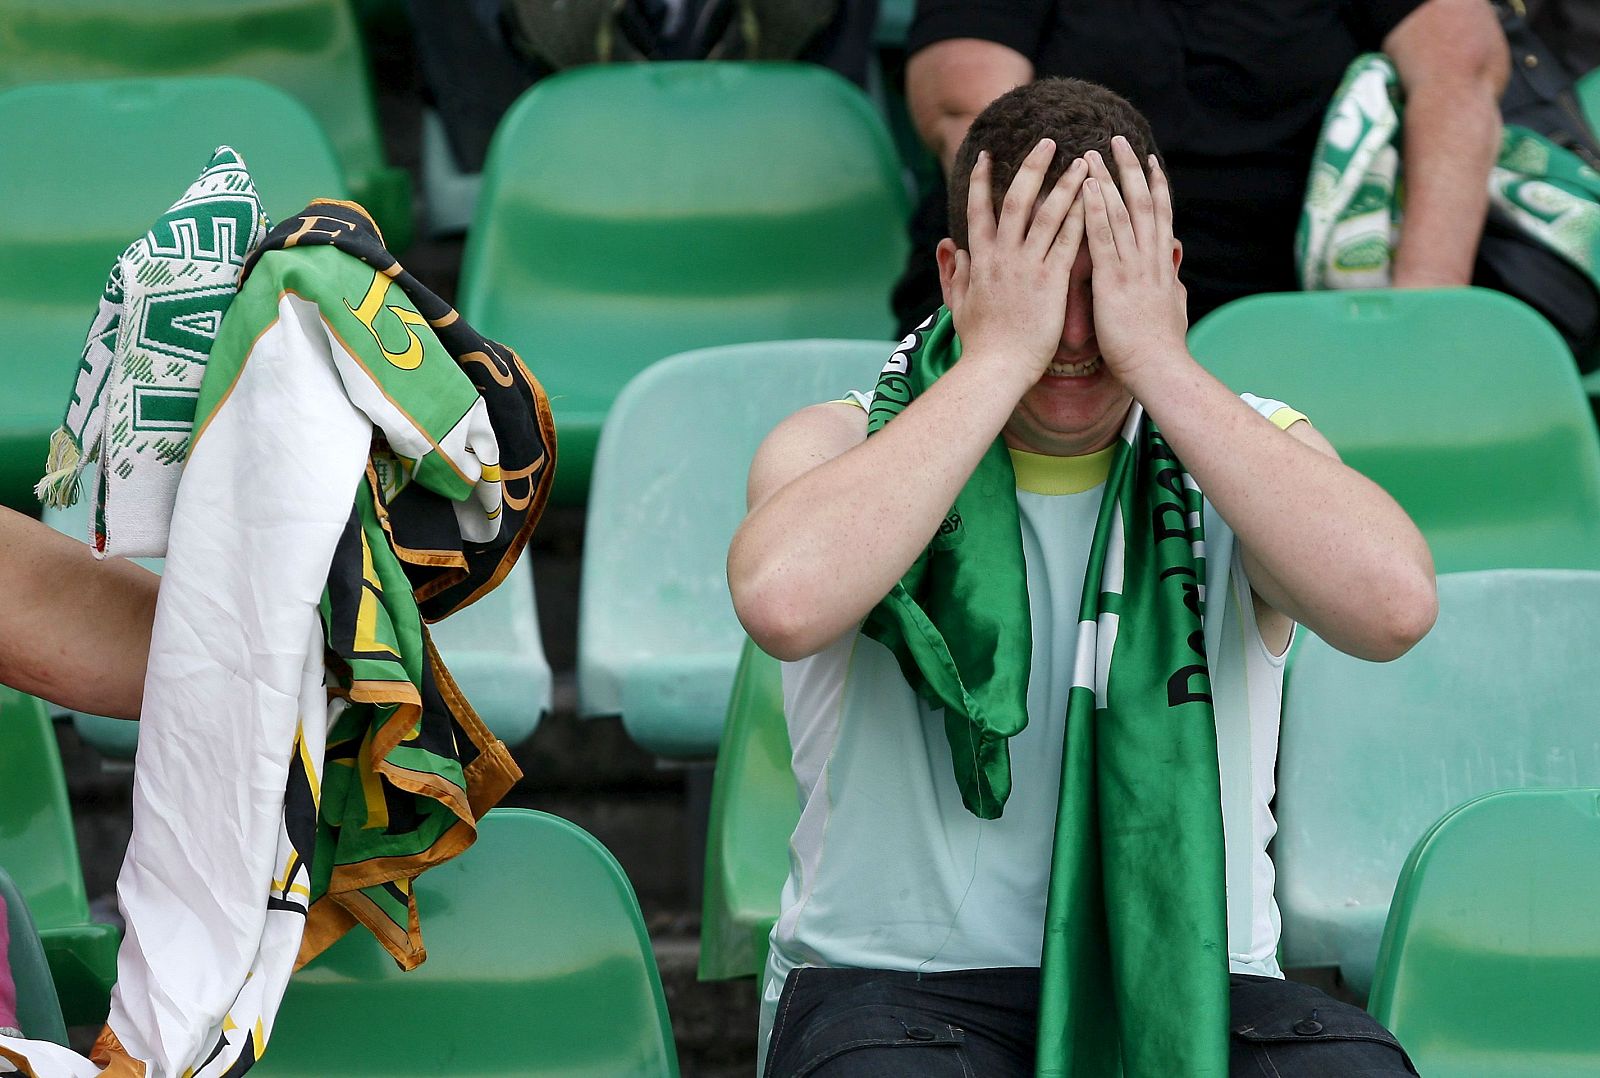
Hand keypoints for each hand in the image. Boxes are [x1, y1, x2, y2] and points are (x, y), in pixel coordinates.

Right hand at [947, 139, 1087, 383]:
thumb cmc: (979, 343)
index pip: (978, 210)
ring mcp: (1028, 267)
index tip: (988, 157)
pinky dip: (1081, 217)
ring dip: (1066, 184)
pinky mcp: (1051, 282)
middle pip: (1016, 200)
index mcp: (980, 261)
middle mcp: (1003, 257)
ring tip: (1084, 160)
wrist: (996, 369)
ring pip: (1048, 214)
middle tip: (1048, 142)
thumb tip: (950, 247)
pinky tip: (1095, 199)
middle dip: (1032, 167)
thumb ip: (956, 273)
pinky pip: (1068, 242)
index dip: (981, 181)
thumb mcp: (959, 305)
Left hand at [1080, 138, 1189, 385]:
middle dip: (1130, 169)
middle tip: (1118, 139)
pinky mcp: (1114, 282)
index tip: (1149, 160)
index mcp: (1162, 265)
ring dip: (1108, 180)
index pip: (1160, 216)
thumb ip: (1172, 283)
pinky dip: (1096, 211)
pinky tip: (1087, 189)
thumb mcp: (1173, 308)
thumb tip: (1175, 267)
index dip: (1155, 186)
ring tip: (1092, 153)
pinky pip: (1103, 239)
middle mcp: (1151, 259)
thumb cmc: (1162, 349)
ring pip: (1122, 213)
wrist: (1161, 370)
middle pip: (1143, 203)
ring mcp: (1134, 268)